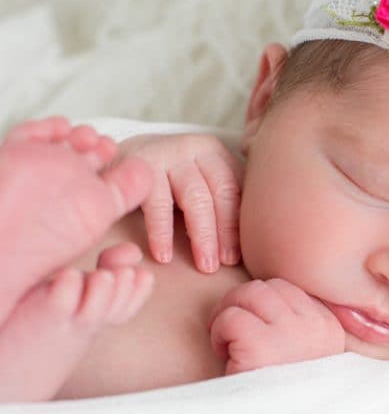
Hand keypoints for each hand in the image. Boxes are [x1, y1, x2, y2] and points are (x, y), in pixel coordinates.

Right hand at [116, 133, 242, 272]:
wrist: (116, 158)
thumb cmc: (166, 180)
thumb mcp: (196, 181)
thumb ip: (220, 201)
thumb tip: (246, 245)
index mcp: (215, 152)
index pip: (236, 189)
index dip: (239, 225)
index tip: (240, 256)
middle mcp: (194, 147)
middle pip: (220, 192)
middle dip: (225, 232)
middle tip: (225, 264)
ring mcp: (167, 153)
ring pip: (194, 198)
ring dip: (202, 236)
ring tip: (205, 266)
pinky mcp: (139, 165)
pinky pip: (156, 204)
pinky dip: (162, 232)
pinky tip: (165, 256)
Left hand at [208, 278, 345, 374]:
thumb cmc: (284, 402)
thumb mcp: (305, 361)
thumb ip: (297, 330)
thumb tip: (267, 300)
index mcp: (329, 329)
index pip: (287, 290)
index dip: (260, 307)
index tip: (252, 332)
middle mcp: (315, 326)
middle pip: (266, 287)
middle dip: (240, 305)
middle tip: (231, 335)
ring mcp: (291, 333)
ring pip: (248, 293)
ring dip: (228, 317)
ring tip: (228, 345)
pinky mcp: (262, 345)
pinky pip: (231, 318)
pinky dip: (219, 334)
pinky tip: (225, 356)